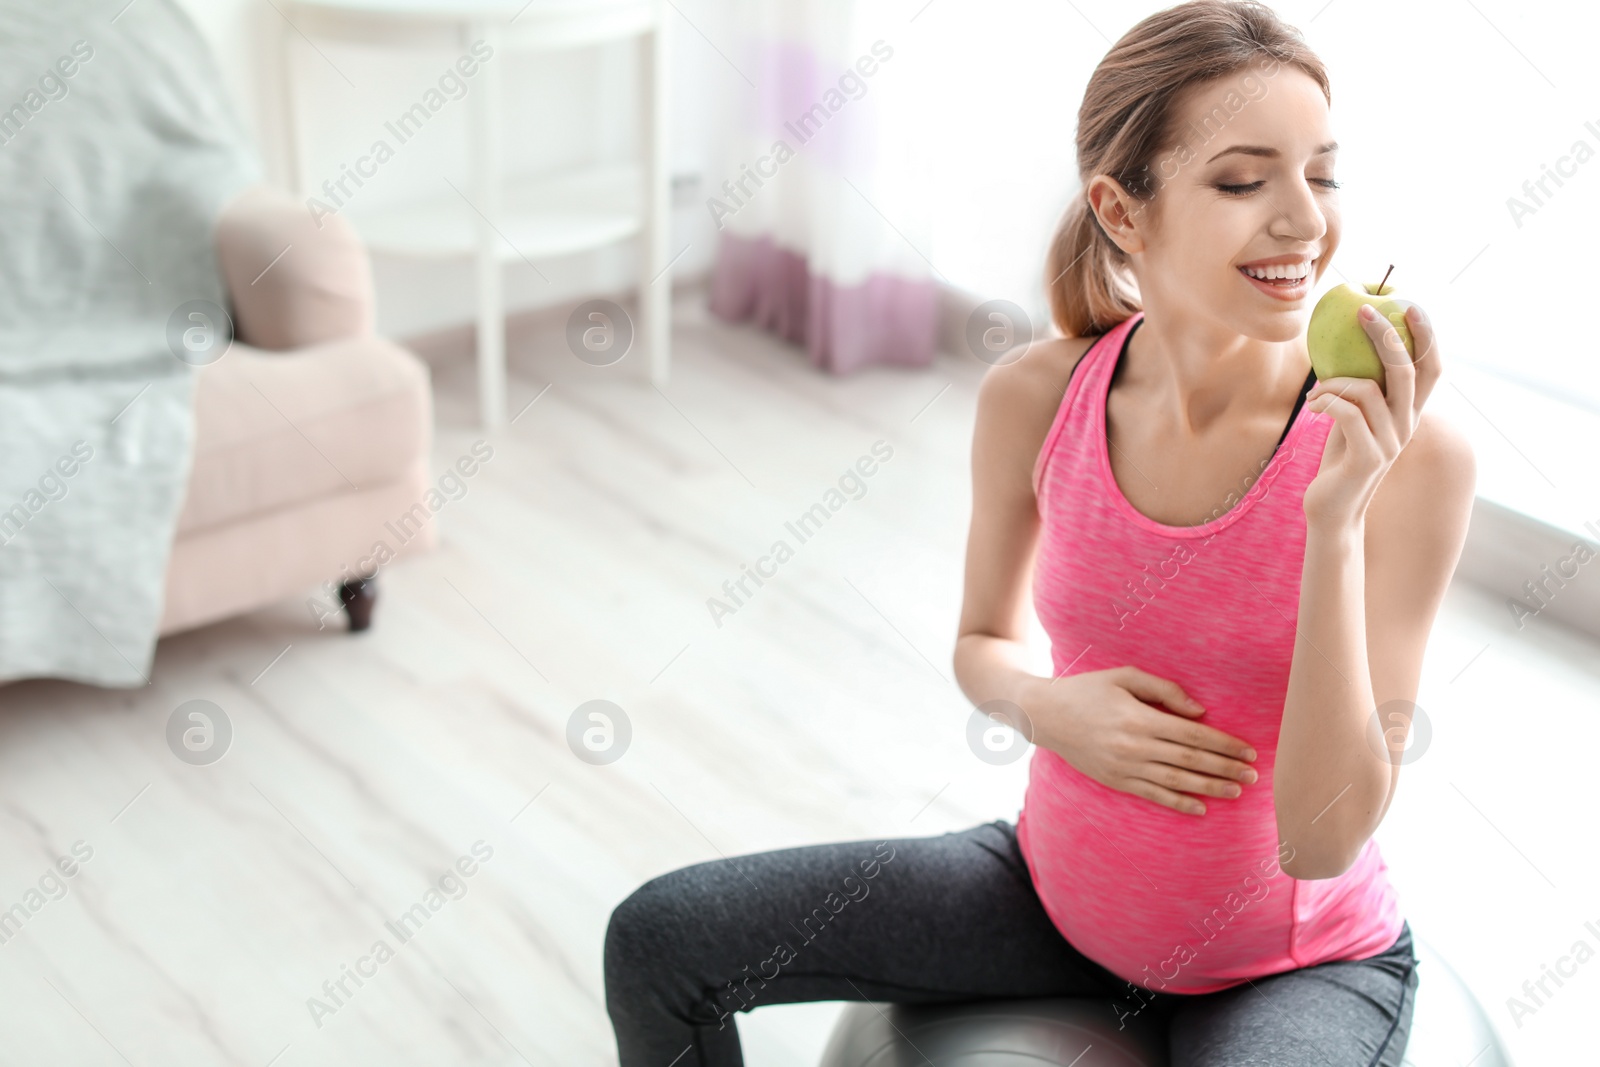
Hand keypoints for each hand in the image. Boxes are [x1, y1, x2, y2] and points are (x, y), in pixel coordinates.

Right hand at [1022, 666, 1258, 815]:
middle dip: (1225, 768)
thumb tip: (1199, 712)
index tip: (1248, 750)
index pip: (1193, 735)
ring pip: (1177, 781)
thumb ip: (1164, 689)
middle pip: (1191, 760)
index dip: (1224, 744)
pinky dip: (1178, 803)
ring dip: (1210, 787)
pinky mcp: (1115, 781)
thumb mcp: (1124, 676)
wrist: (1045, 715)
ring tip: (1236, 791)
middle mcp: (1134, 746)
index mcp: (1139, 718)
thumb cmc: (1087, 690)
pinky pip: (1153, 795)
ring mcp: (1124, 767)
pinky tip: (1200, 808)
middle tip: (1254, 774)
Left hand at [1302, 303, 1440, 529]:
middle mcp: (1406, 426)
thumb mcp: (1355, 418)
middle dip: (1386, 336)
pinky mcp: (1368, 457)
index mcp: (1409, 414)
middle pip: (1406, 370)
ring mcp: (1390, 443)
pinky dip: (1326, 401)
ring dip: (1333, 382)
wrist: (1332, 510)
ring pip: (1367, 389)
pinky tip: (1313, 407)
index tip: (1409, 304)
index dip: (1426, 336)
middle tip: (1363, 312)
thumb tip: (1349, 347)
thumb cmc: (1340, 459)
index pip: (1431, 368)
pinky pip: (1347, 412)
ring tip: (1315, 394)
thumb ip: (1363, 390)